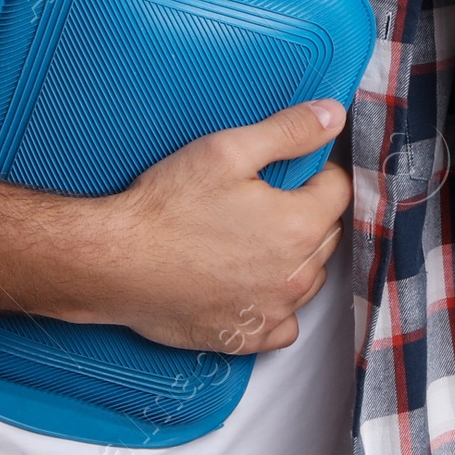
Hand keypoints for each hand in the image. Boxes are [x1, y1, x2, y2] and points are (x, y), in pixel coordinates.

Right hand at [72, 99, 352, 352]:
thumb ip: (288, 131)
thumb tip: (333, 116)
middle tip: (264, 197)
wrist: (116, 261)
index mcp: (298, 226)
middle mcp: (295, 275)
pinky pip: (284, 324)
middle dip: (307, 211)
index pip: (338, 190)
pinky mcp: (246, 337)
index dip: (318, 170)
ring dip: (295, 257)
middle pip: (327, 234)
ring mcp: (272, 311)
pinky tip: (249, 283)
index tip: (291, 168)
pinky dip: (276, 304)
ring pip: (308, 278)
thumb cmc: (167, 206)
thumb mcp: (227, 150)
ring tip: (253, 236)